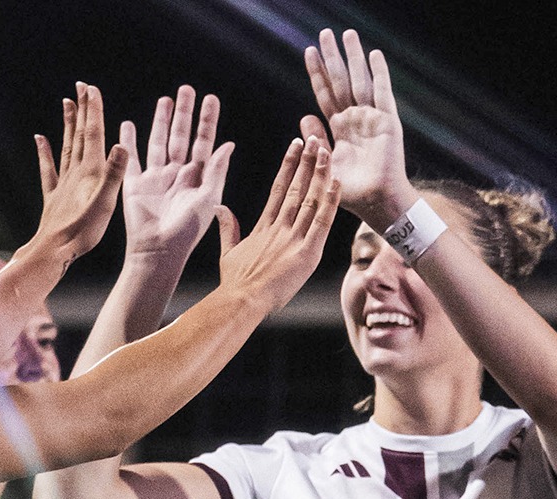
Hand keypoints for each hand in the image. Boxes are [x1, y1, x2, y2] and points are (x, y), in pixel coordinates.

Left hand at [32, 83, 129, 265]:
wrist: (54, 251)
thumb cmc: (82, 231)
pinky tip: (39, 139)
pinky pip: (48, 169)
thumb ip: (114, 174)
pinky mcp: (53, 197)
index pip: (93, 134)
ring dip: (68, 124)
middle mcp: (75, 173)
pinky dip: (44, 152)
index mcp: (90, 172)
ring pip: (65, 147)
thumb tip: (121, 144)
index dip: (93, 110)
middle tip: (81, 87)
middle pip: (79, 135)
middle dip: (82, 110)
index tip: (91, 88)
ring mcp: (62, 184)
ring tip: (67, 103)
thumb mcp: (105, 203)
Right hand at [118, 87, 233, 261]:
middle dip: (184, 113)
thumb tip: (228, 144)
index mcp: (197, 177)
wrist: (158, 250)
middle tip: (186, 89)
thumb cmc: (187, 231)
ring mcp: (155, 178)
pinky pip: (131, 158)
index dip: (207, 121)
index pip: (203, 142)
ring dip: (160, 121)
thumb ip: (217, 171)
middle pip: (180, 136)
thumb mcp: (209, 199)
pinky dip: (128, 141)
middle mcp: (176, 174)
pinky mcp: (134, 184)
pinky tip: (128, 125)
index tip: (210, 98)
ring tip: (165, 100)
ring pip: (158, 142)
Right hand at [213, 137, 338, 312]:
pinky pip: (322, 222)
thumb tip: (220, 208)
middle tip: (316, 139)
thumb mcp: (228, 252)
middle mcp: (279, 227)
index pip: (278, 189)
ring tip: (327, 151)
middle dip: (307, 162)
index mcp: (263, 227)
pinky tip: (337, 183)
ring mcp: (293, 239)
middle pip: (296, 188)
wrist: (241, 300)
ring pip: (310, 200)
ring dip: (320, 174)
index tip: (295, 146)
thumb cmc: (235, 283)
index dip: (288, 166)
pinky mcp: (307, 253)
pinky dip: (330, 202)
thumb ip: (228, 228)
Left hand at [303, 28, 414, 222]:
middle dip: (333, 57)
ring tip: (347, 34)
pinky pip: (382, 93)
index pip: (325, 94)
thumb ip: (315, 142)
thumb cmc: (351, 192)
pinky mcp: (387, 122)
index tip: (309, 52)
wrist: (376, 203)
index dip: (317, 73)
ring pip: (360, 80)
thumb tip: (304, 117)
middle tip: (325, 33)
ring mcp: (372, 118)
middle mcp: (355, 119)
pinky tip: (374, 54)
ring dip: (354, 57)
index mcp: (339, 128)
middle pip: (341, 80)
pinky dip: (379, 73)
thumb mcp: (325, 165)